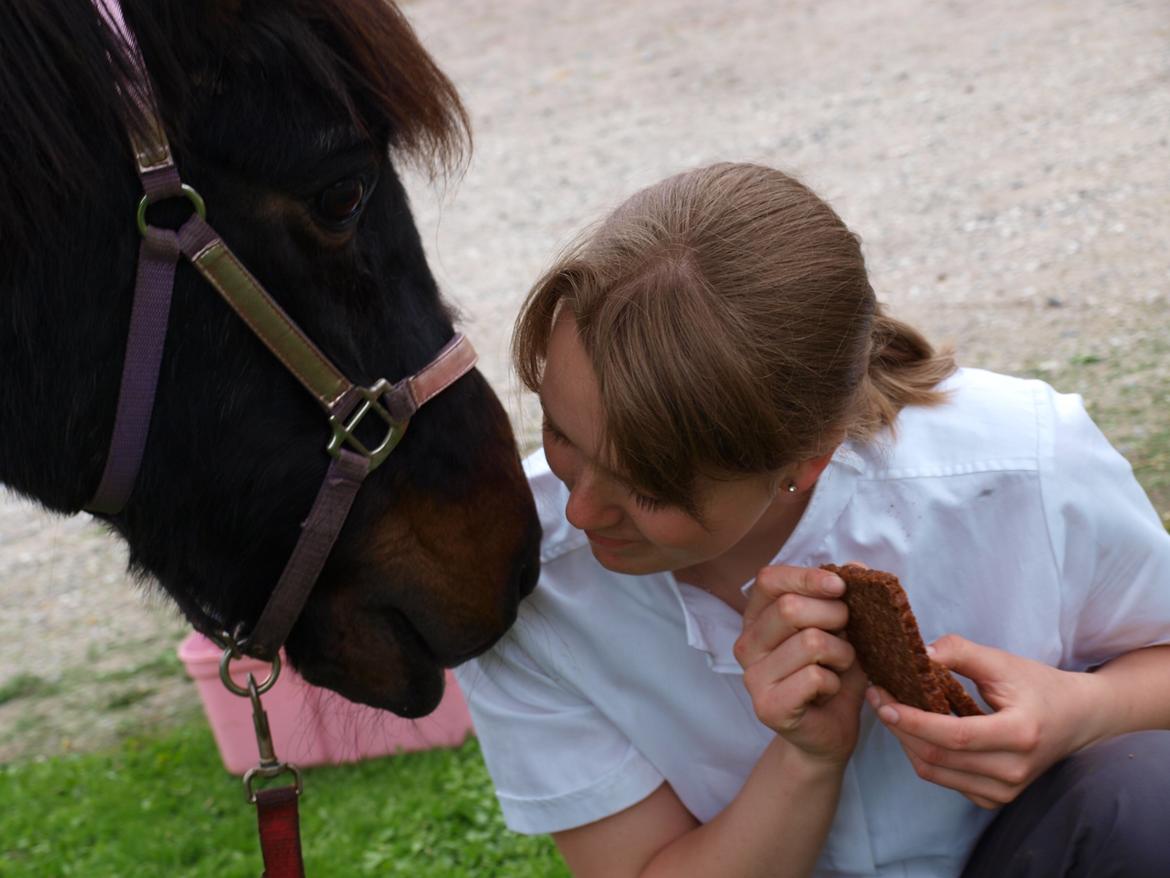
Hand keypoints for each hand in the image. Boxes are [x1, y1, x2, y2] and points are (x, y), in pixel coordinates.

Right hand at [734, 565, 867, 764]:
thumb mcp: (841, 631)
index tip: (840, 587)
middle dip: (834, 616)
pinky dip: (835, 682)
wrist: (828, 733)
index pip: (769, 580)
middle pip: (791, 609)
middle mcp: (747, 645)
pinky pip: (814, 677)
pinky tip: (831, 691)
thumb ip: (843, 599)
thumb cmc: (832, 676)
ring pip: (809, 642)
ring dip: (841, 654)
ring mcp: (753, 678)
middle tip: (848, 634)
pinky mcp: (767, 707)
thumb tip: (857, 567)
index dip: (807, 577)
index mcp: (757, 619)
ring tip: (841, 667)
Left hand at [867, 634, 1101, 808]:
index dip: (913, 720)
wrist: (1078, 718)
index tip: (883, 700)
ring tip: (892, 711)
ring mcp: (1006, 790)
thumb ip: (960, 652)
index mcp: (1020, 734)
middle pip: (937, 757)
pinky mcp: (996, 799)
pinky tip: (918, 732)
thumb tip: (917, 652)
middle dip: (899, 728)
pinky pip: (946, 781)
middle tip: (879, 698)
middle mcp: (1014, 770)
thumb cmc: (1039, 686)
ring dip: (906, 743)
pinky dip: (925, 757)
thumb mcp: (1002, 661)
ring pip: (935, 773)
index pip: (954, 736)